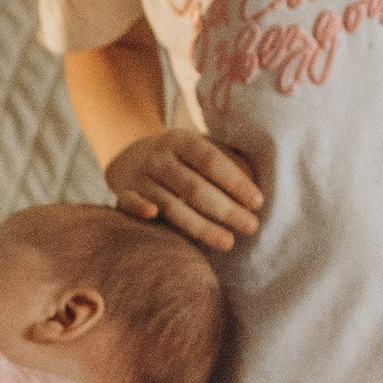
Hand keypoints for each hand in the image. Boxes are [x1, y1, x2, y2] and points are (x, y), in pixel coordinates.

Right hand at [101, 129, 263, 253]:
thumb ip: (228, 161)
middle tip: (251, 227)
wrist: (129, 155)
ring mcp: (140, 177)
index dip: (235, 181)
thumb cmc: (180, 159)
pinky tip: (154, 216)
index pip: (211, 160)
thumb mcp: (200, 148)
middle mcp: (159, 158)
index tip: (257, 202)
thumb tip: (259, 187)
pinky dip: (139, 208)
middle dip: (225, 209)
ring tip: (228, 242)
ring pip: (171, 205)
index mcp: (181, 140)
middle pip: (194, 187)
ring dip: (200, 226)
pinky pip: (129, 203)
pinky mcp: (124, 194)